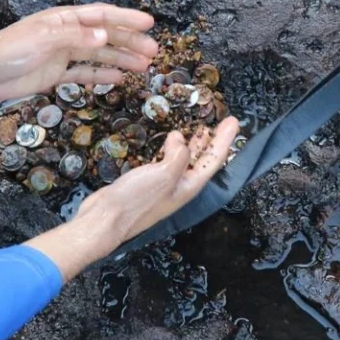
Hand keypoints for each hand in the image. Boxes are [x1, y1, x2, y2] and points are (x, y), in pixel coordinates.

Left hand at [0, 4, 158, 100]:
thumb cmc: (10, 50)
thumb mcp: (45, 39)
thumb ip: (76, 37)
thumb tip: (105, 36)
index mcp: (65, 20)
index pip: (102, 16)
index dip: (126, 18)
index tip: (148, 23)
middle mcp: (67, 34)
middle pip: (105, 36)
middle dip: (130, 42)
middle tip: (153, 52)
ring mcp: (62, 54)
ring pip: (99, 55)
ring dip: (121, 59)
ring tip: (143, 66)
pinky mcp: (55, 74)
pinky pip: (84, 73)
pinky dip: (101, 75)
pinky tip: (118, 78)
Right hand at [25, 117, 240, 280]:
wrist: (106, 219)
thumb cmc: (137, 200)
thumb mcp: (165, 174)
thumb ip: (179, 155)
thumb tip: (180, 138)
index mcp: (189, 185)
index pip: (214, 159)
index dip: (225, 139)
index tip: (234, 121)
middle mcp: (181, 186)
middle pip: (203, 160)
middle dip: (213, 141)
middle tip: (223, 122)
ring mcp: (165, 185)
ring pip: (185, 159)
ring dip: (195, 144)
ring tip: (201, 128)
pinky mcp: (148, 181)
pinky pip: (168, 161)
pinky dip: (173, 148)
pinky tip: (171, 140)